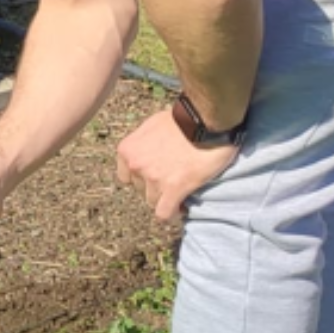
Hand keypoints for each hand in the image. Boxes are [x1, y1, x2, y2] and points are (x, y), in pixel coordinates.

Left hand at [116, 108, 238, 219]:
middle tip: (174, 179)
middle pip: (141, 190)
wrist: (206, 118)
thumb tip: (150, 152)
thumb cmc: (184, 117)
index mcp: (128, 149)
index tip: (157, 176)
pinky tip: (182, 207)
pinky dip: (172, 214)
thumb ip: (145, 142)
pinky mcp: (173, 188)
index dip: (143, 178)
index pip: (127, 176)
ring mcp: (153, 178)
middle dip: (156, 187)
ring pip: (153, 202)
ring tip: (182, 191)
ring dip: (166, 199)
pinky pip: (164, 213)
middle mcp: (136, 164)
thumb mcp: (153, 125)